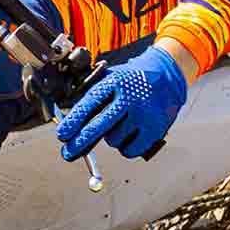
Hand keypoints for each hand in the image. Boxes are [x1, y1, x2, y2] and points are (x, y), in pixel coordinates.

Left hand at [56, 44, 189, 162]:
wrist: (167, 75)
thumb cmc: (130, 80)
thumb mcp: (110, 78)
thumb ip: (92, 97)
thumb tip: (70, 125)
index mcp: (114, 82)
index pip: (90, 103)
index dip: (74, 121)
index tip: (62, 135)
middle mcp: (130, 97)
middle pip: (99, 126)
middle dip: (80, 142)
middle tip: (67, 153)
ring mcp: (144, 114)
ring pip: (113, 140)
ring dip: (110, 138)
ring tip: (119, 124)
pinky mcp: (155, 128)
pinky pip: (130, 150)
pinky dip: (125, 147)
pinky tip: (129, 134)